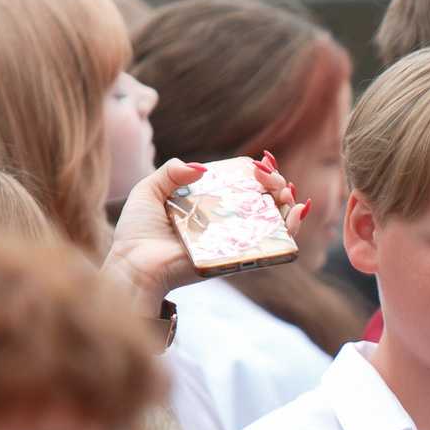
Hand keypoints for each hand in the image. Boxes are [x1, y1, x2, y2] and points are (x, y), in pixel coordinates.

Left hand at [99, 154, 304, 321]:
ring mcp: (233, 240)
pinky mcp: (238, 257)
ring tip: (286, 192)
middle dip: (276, 185)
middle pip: (263, 200)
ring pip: (274, 221)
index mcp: (207, 204)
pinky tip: (296, 212)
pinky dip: (291, 229)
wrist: (133, 265)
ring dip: (289, 203)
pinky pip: (273, 246)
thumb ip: (171, 172)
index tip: (261, 164)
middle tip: (272, 178)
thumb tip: (202, 167)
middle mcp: (224, 221)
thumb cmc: (136, 232)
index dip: (258, 173)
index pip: (241, 184)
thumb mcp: (148, 190)